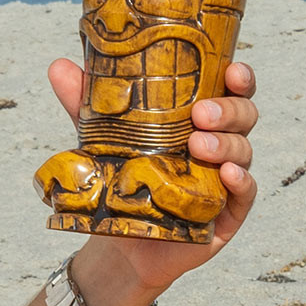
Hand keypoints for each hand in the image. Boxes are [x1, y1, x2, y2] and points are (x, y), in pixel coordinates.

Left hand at [46, 56, 258, 305]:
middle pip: (244, 115)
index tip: (230, 70)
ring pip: (244, 150)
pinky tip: (227, 174)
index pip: (230, 90)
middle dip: (228, 110)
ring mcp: (228, 176)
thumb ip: (86, 104)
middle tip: (199, 114)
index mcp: (200, 118)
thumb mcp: (103, 138)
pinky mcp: (229, 212)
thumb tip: (58, 65)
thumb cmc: (123, 180)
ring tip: (198, 146)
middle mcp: (220, 142)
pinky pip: (247, 192)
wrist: (121, 240)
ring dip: (226, 144)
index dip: (238, 78)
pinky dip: (241, 179)